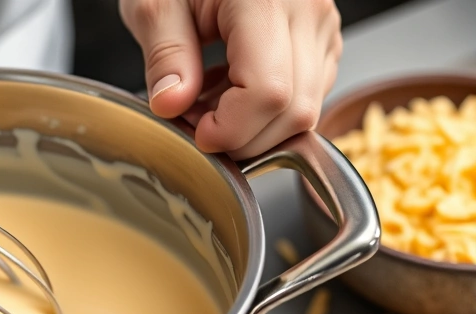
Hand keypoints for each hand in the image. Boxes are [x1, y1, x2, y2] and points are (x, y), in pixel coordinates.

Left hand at [120, 0, 342, 159]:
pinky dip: (265, 110)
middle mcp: (307, 11)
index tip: (194, 132)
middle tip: (194, 124)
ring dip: (253, 126)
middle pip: (295, 110)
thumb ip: (164, 55)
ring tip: (205, 104)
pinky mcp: (322, 38)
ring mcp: (322, 26)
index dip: (231, 128)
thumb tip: (172, 106)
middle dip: (242, 137)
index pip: (268, 92)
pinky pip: (306, 93)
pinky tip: (226, 91)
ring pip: (306, 109)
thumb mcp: (154, 2)